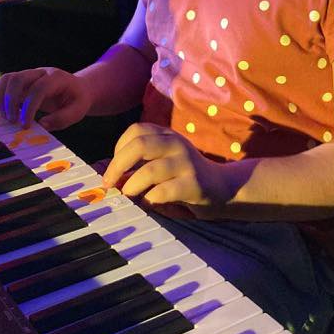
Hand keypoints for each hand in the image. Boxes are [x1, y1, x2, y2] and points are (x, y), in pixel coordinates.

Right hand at [0, 67, 91, 130]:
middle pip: (18, 79)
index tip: (25, 125)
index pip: (38, 89)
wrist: (77, 89)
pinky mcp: (21, 81)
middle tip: (12, 122)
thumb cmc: (77, 100)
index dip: (29, 108)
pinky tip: (4, 110)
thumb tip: (42, 125)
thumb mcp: (78, 111)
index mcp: (56, 78)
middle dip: (10, 101)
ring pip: (7, 78)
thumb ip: (62, 118)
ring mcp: (29, 75)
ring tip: (7, 117)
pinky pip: (3, 82)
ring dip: (1, 98)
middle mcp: (41, 73)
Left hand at [102, 123, 228, 217]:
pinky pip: (163, 191)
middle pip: (139, 145)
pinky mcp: (193, 185)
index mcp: (168, 135)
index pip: (136, 130)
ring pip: (149, 170)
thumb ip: (141, 163)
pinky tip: (149, 203)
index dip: (119, 148)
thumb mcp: (165, 160)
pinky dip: (149, 199)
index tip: (116, 167)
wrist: (224, 187)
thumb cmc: (185, 176)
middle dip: (117, 165)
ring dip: (132, 185)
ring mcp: (186, 163)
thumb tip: (109, 177)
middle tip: (109, 183)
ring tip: (128, 195)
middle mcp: (176, 144)